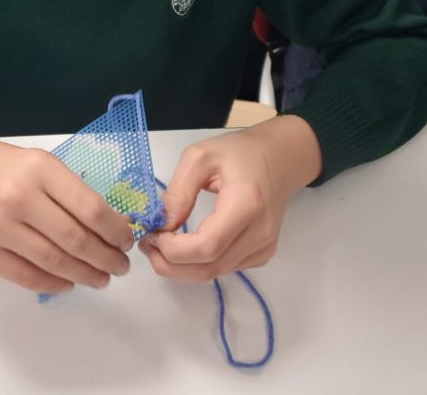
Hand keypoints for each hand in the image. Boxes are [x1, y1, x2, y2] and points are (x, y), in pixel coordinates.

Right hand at [0, 129, 133, 293]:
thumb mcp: (32, 160)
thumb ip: (64, 188)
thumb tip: (106, 223)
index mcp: (39, 168)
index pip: (91, 208)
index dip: (116, 231)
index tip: (127, 240)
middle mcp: (20, 197)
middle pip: (77, 239)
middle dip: (107, 258)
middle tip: (121, 266)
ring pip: (55, 261)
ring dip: (85, 275)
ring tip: (101, 278)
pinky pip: (26, 275)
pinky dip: (53, 283)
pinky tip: (68, 282)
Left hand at [139, 115, 320, 281]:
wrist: (279, 159)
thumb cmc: (240, 152)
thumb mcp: (200, 157)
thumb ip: (179, 192)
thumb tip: (162, 225)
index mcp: (247, 205)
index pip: (207, 246)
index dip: (173, 249)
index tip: (152, 234)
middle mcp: (260, 233)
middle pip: (208, 268)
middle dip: (170, 264)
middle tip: (147, 244)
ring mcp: (263, 248)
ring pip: (213, 273)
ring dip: (180, 267)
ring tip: (160, 243)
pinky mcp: (261, 254)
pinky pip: (223, 268)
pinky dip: (197, 264)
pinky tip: (183, 246)